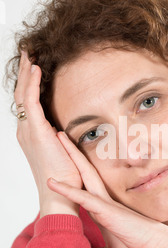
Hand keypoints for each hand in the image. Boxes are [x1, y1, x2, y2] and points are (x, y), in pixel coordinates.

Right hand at [14, 51, 82, 214]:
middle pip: (21, 94)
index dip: (30, 84)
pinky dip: (32, 83)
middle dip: (25, 73)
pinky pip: (31, 101)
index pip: (28, 103)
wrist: (61, 194)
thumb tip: (63, 128)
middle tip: (29, 53)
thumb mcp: (63, 151)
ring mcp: (29, 131)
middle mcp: (26, 131)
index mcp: (32, 135)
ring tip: (30, 53)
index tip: (36, 67)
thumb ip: (61, 138)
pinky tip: (37, 69)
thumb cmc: (66, 177)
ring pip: (23, 94)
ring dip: (27, 72)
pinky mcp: (37, 132)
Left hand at [47, 132, 167, 247]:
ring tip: (57, 137)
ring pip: (84, 176)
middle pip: (84, 172)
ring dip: (70, 158)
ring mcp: (106, 204)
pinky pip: (84, 199)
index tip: (62, 160)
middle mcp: (104, 202)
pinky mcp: (108, 212)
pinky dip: (67, 190)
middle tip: (59, 135)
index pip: (85, 186)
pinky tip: (51, 182)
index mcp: (104, 210)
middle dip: (72, 153)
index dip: (74, 172)